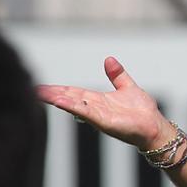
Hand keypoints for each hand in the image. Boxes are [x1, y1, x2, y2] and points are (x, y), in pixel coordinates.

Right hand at [36, 56, 171, 150]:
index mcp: (98, 100)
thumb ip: (117, 75)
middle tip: (32, 90)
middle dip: (51, 94)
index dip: (58, 89)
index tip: (41, 87)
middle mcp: (95, 108)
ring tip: (39, 94)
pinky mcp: (104, 121)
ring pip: (73, 105)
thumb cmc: (143, 111)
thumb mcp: (127, 87)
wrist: (154, 127)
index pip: (73, 93)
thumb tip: (109, 59)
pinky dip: (73, 106)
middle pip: (69, 98)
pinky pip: (86, 112)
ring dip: (57, 99)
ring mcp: (98, 115)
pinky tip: (60, 101)